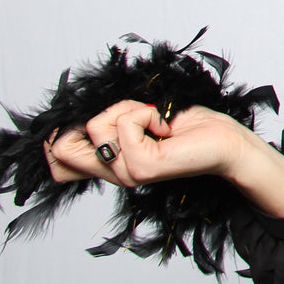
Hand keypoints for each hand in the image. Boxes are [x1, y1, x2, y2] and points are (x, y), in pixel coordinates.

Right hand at [45, 101, 252, 188]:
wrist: (225, 141)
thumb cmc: (188, 127)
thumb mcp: (137, 120)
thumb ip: (107, 125)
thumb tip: (74, 118)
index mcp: (109, 165)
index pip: (58, 164)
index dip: (61, 137)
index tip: (99, 121)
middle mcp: (113, 174)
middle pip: (61, 149)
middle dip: (93, 117)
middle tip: (131, 118)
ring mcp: (125, 173)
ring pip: (96, 126)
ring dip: (128, 110)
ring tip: (156, 122)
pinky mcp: (142, 167)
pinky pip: (126, 124)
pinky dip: (147, 113)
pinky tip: (166, 127)